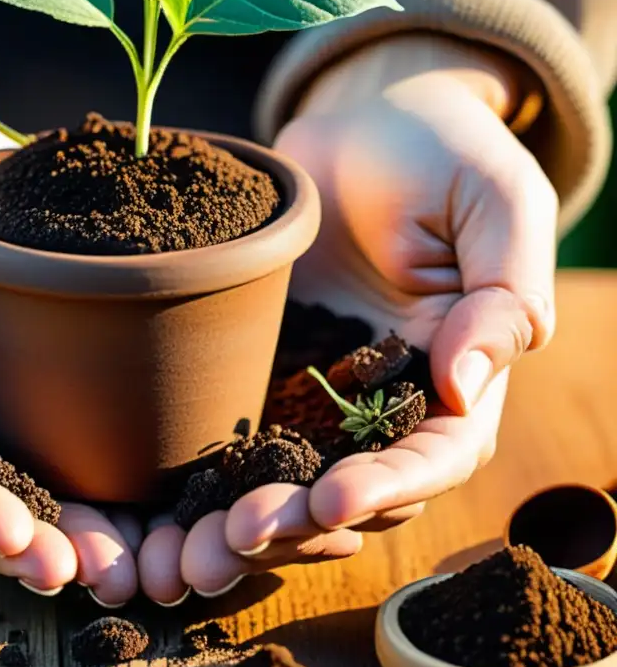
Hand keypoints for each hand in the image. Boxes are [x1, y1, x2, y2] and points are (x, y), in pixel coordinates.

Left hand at [135, 35, 556, 603]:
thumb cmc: (439, 151)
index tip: (331, 501)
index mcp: (458, 376)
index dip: (389, 486)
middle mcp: (389, 403)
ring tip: (191, 544)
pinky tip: (162, 504)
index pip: (436, 455)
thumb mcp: (496, 200)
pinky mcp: (264, 374)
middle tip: (238, 534)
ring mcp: (320, 394)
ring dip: (247, 520)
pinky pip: (236, 437)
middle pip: (356, 491)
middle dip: (301, 525)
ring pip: (290, 481)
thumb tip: (466, 384)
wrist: (358, 122)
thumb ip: (503, 291)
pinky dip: (206, 480)